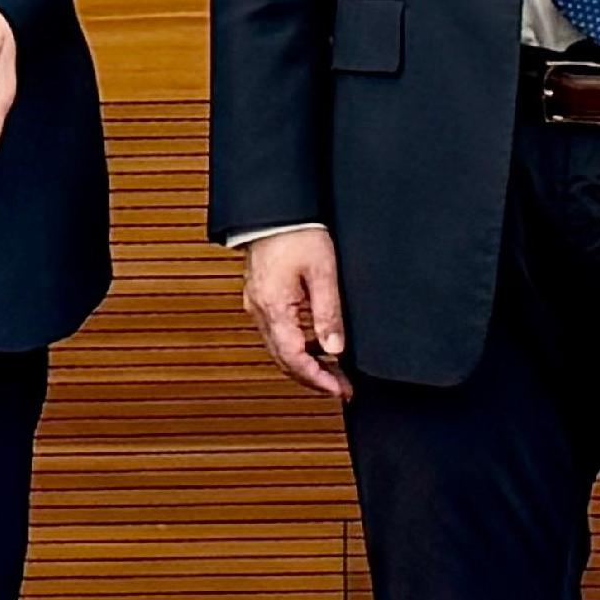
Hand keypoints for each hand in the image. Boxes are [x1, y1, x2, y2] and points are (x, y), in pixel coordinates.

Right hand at [244, 226, 353, 398]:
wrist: (275, 209)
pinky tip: (318, 345)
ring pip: (280, 349)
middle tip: (341, 388)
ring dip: (306, 364)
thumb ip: (329, 313)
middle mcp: (260, 312)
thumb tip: (336, 350)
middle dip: (314, 378)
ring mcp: (257, 305)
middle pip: (284, 360)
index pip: (294, 360)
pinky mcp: (261, 298)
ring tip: (336, 371)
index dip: (318, 380)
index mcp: (273, 308)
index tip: (339, 391)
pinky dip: (298, 346)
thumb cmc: (298, 233)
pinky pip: (278, 333)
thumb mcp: (323, 272)